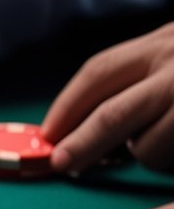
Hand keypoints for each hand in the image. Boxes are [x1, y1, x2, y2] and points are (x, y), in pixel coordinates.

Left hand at [42, 23, 173, 173]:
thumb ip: (141, 74)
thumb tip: (78, 122)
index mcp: (160, 44)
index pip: (98, 73)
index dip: (66, 106)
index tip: (47, 133)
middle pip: (112, 114)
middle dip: (80, 144)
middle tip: (60, 164)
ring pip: (148, 147)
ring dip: (145, 154)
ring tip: (166, 140)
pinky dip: (170, 162)